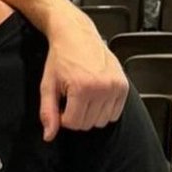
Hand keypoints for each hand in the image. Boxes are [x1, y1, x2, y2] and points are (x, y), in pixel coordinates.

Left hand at [38, 18, 128, 140]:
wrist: (77, 34)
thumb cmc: (61, 58)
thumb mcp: (48, 85)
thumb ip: (48, 112)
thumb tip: (49, 136)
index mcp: (82, 88)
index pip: (72, 123)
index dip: (63, 118)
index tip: (61, 105)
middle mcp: (102, 87)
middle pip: (88, 124)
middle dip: (76, 117)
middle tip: (71, 99)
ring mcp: (115, 86)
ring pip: (102, 122)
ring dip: (90, 115)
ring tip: (83, 97)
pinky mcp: (124, 86)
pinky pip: (115, 114)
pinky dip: (104, 111)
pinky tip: (95, 97)